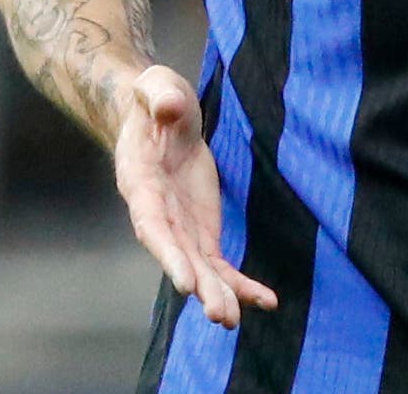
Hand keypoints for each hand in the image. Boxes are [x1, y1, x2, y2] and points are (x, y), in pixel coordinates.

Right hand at [115, 64, 277, 326]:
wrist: (159, 113)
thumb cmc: (156, 97)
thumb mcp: (157, 85)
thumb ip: (159, 95)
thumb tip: (169, 108)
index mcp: (141, 183)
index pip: (153, 224)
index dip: (168, 253)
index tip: (186, 281)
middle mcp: (157, 213)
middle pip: (178, 256)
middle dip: (200, 286)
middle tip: (222, 316)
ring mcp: (180, 224)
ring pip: (199, 267)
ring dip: (219, 294)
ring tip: (235, 321)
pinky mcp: (201, 228)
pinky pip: (218, 262)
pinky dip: (239, 282)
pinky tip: (266, 301)